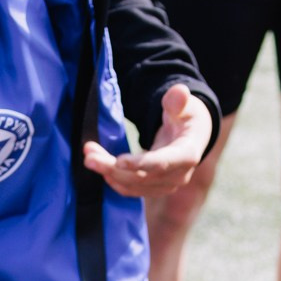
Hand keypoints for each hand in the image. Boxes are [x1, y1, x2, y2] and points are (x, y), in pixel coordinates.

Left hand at [84, 82, 214, 197]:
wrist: (192, 135)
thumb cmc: (186, 117)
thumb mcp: (184, 105)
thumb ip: (178, 100)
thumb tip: (180, 91)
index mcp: (187, 154)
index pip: (162, 163)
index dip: (140, 164)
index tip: (118, 160)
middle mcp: (179, 176)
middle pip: (142, 177)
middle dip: (113, 167)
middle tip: (89, 156)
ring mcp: (167, 185)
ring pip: (133, 185)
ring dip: (108, 173)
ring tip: (89, 157)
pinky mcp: (155, 189)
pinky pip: (132, 189)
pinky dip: (114, 179)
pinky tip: (100, 166)